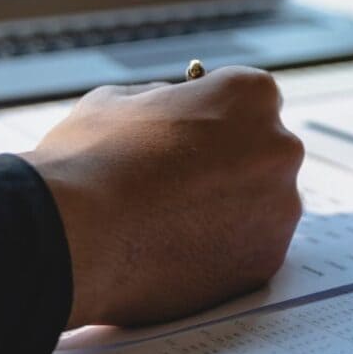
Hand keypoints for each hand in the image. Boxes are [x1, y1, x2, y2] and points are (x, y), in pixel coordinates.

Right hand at [22, 67, 304, 328]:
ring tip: (171, 222)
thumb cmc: (88, 162)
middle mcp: (280, 147)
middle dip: (231, 164)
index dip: (218, 118)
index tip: (195, 135)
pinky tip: (179, 250)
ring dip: (230, 209)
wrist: (72, 239)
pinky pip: (251, 248)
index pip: (251, 100)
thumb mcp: (119, 101)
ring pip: (262, 204)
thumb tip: (175, 106)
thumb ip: (164, 99)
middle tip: (182, 183)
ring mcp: (280, 207)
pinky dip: (224, 250)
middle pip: (264, 152)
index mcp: (251, 96)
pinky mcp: (267, 258)